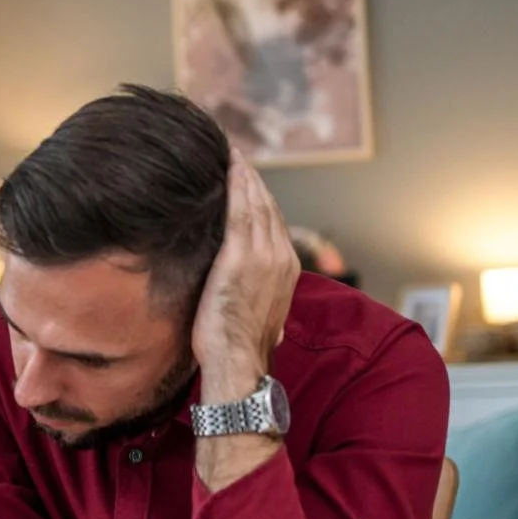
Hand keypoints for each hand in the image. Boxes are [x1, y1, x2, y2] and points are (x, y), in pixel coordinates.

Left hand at [191, 153, 300, 402]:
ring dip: (244, 176)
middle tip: (238, 157)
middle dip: (253, 181)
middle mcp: (281, 258)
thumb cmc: (238, 349)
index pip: (275, 225)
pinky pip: (240, 211)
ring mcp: (263, 256)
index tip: (248, 182)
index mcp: (287, 270)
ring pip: (256, 204)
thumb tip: (255, 304)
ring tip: (233, 154)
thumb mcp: (256, 317)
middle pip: (268, 208)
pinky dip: (237, 185)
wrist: (237, 363)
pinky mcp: (240, 257)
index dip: (262, 200)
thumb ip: (257, 299)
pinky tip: (230, 167)